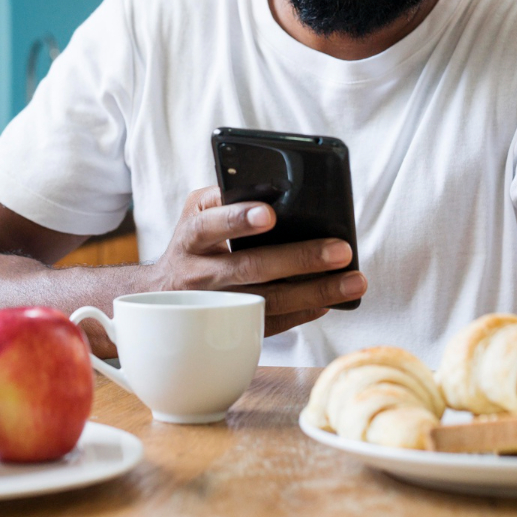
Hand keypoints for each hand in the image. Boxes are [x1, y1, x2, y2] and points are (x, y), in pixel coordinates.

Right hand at [152, 186, 365, 336]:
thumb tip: (279, 187)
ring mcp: (216, 306)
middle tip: (341, 251)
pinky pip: (271, 323)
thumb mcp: (198, 210)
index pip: (212, 225)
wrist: (162, 294)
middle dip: (299, 259)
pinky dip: (303, 313)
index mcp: (192, 236)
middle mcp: (200, 274)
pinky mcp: (230, 328)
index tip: (271, 214)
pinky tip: (331, 301)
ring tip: (354, 281)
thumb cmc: (194, 241)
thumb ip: (229, 194)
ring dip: (315, 292)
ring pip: (267, 301)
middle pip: (251, 268)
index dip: (239, 219)